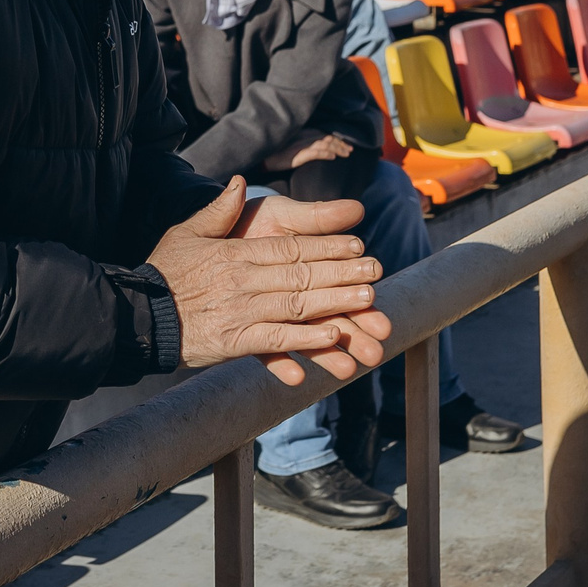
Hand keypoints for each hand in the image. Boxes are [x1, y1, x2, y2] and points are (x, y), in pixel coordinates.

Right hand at [146, 179, 389, 387]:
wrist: (139, 313)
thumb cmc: (166, 271)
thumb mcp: (188, 231)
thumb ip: (217, 209)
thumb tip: (237, 182)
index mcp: (236, 253)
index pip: (290, 248)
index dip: (326, 246)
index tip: (357, 245)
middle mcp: (242, 281)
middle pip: (301, 275)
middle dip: (342, 274)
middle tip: (375, 273)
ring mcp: (239, 312)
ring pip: (295, 307)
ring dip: (333, 304)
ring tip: (365, 302)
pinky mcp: (233, 342)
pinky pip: (275, 341)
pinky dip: (304, 341)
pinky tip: (330, 339)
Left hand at [228, 189, 392, 384]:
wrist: (207, 243)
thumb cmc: (250, 222)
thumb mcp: (282, 214)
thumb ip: (316, 217)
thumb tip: (357, 209)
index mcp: (309, 269)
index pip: (338, 282)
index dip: (357, 289)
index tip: (375, 296)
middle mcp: (296, 296)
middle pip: (330, 314)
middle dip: (356, 329)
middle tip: (379, 341)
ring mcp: (274, 315)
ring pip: (306, 337)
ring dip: (328, 354)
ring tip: (350, 368)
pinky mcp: (248, 332)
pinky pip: (266, 352)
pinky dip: (281, 365)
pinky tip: (296, 377)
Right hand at [261, 129, 352, 172]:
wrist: (262, 157)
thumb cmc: (276, 152)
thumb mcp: (293, 144)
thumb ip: (305, 143)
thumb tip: (319, 148)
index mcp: (304, 134)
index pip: (325, 135)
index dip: (338, 140)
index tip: (348, 146)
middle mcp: (304, 137)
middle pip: (328, 138)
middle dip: (341, 144)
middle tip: (350, 151)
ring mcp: (301, 145)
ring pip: (324, 144)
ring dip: (337, 148)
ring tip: (346, 154)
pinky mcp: (297, 154)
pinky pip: (315, 152)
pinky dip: (325, 153)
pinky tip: (333, 157)